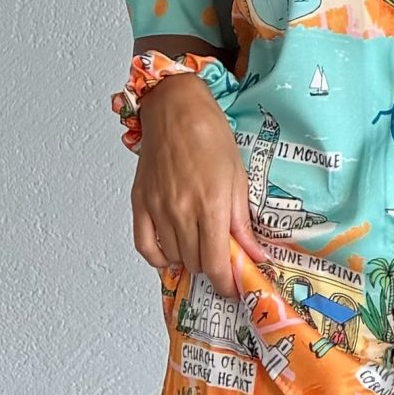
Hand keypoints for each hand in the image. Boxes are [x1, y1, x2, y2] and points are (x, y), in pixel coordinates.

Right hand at [129, 76, 267, 299]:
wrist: (175, 108)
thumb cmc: (210, 135)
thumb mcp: (238, 178)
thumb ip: (242, 222)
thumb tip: (253, 254)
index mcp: (211, 205)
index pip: (216, 263)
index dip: (225, 283)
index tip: (232, 286)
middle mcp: (181, 211)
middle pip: (195, 264)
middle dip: (211, 269)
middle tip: (221, 260)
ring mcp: (157, 209)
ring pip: (173, 257)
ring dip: (189, 260)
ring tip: (200, 248)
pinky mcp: (140, 203)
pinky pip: (144, 245)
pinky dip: (157, 258)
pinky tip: (170, 255)